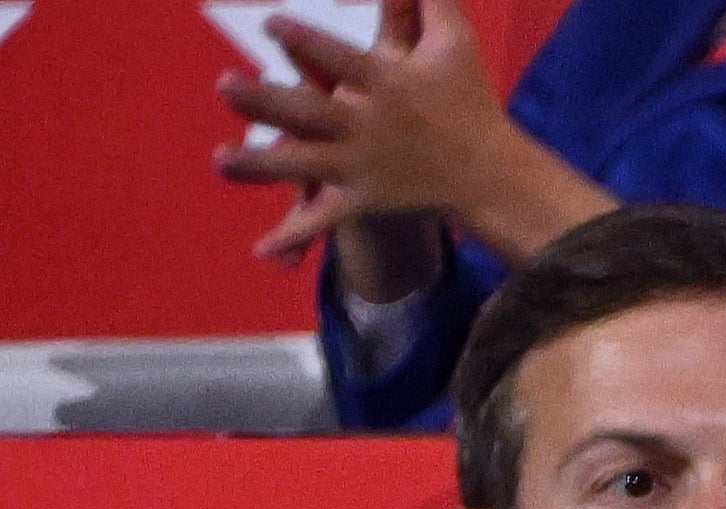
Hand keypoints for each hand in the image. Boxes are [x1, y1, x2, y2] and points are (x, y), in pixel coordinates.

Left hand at [214, 0, 611, 277]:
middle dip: (267, 101)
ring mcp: (364, 167)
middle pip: (309, 112)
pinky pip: (326, 220)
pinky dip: (295, 238)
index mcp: (387, 84)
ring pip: (303, 166)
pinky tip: (262, 253)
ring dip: (260, 166)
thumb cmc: (469, 101)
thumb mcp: (455, 42)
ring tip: (221, 160)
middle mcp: (369, 126)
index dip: (305, 41)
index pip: (340, 58)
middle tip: (225, 86)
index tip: (270, 25)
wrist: (491, 175)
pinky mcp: (365, 201)